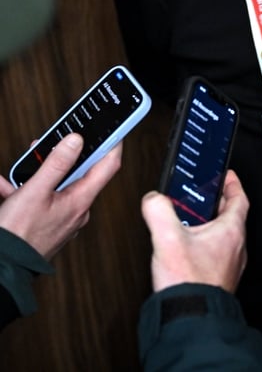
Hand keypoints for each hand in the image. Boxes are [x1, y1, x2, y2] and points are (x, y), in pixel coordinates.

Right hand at [0, 133, 121, 259]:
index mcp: (80, 200)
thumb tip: (76, 140)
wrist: (2, 270)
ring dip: (42, 172)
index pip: (109, 165)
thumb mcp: (35, 192)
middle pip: (82, 172)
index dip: (114, 143)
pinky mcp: (51, 224)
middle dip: (66, 155)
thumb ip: (57, 164)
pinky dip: (31, 189)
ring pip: (60, 185)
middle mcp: (77, 210)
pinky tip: (9, 186)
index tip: (116, 127)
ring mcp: (65, 218)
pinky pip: (47, 199)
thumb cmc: (17, 236)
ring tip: (24, 166)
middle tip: (51, 142)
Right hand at [141, 170, 248, 293]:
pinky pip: (218, 253)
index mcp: (230, 232)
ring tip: (193, 220)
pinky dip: (207, 243)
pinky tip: (188, 249)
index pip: (240, 198)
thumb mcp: (168, 239)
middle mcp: (235, 248)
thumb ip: (158, 211)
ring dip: (212, 224)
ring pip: (225, 236)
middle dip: (218, 202)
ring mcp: (229, 264)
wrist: (191, 320)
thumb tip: (153, 199)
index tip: (227, 175)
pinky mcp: (219, 279)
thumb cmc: (188, 283)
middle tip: (206, 194)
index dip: (233, 183)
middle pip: (232, 216)